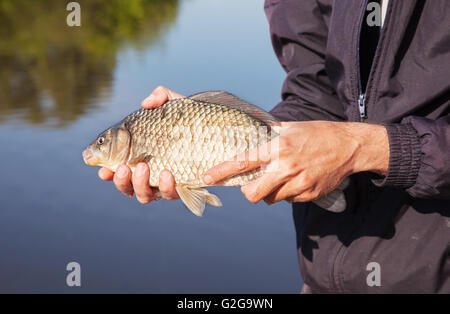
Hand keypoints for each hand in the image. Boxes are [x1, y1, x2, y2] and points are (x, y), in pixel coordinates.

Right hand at [98, 86, 183, 203]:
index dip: (108, 172)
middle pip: (128, 187)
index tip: (102, 170)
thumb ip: (161, 97)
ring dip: (140, 184)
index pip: (120, 168)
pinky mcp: (184, 189)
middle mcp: (151, 174)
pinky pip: (172, 195)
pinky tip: (168, 173)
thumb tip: (146, 103)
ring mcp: (167, 184)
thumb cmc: (193, 120)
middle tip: (123, 167)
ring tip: (144, 166)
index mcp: (142, 157)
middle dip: (121, 180)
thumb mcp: (176, 104)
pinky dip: (167, 187)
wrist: (222, 133)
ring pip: (145, 196)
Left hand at [203, 121, 388, 204]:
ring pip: (271, 199)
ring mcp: (299, 184)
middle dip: (248, 192)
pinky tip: (296, 180)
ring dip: (269, 192)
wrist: (349, 146)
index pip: (243, 162)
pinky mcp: (309, 194)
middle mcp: (286, 168)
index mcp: (278, 148)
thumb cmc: (317, 133)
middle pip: (254, 194)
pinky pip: (288, 200)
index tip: (207, 177)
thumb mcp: (290, 127)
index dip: (222, 171)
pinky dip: (286, 193)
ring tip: (280, 177)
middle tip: (251, 184)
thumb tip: (249, 134)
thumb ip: (268, 134)